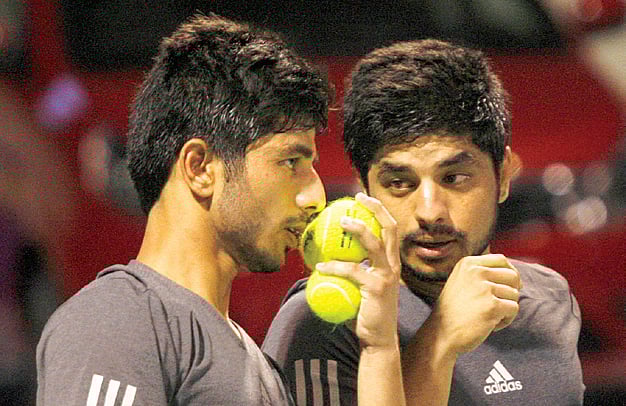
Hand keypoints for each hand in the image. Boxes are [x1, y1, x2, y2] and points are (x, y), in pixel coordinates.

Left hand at [317, 192, 400, 348]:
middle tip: (358, 197)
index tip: (362, 198)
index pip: (389, 229)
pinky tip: (320, 266)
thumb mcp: (360, 286)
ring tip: (343, 222)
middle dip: (376, 209)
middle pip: (389, 228)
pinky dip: (335, 266)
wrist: (378, 339)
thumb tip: (326, 255)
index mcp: (390, 262)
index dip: (378, 210)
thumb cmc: (366, 312)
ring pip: (374, 244)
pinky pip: (353, 271)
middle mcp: (392, 265)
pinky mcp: (377, 288)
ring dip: (359, 229)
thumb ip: (351, 270)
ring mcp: (387, 276)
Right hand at [431, 254, 520, 355]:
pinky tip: (491, 325)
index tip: (512, 285)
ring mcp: (484, 288)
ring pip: (514, 294)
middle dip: (511, 292)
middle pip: (512, 276)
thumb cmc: (454, 311)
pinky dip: (506, 319)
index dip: (510, 272)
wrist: (441, 333)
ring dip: (506, 308)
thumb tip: (516, 277)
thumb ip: (482, 274)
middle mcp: (476, 271)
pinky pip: (514, 308)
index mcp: (468, 264)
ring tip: (489, 317)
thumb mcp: (462, 282)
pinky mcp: (492, 306)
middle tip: (500, 306)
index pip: (501, 259)